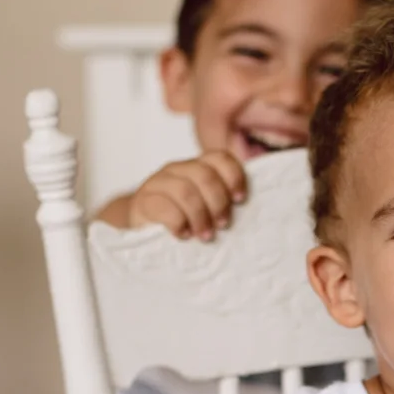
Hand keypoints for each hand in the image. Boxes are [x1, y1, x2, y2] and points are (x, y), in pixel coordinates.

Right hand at [121, 153, 247, 240]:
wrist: (139, 226)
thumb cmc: (180, 218)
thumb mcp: (203, 206)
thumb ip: (221, 201)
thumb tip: (253, 210)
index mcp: (197, 167)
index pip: (220, 158)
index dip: (234, 177)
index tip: (240, 200)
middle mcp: (178, 169)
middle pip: (205, 175)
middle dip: (218, 202)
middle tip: (223, 225)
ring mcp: (158, 183)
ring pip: (185, 191)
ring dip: (200, 216)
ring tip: (205, 235)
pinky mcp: (143, 201)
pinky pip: (164, 207)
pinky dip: (178, 223)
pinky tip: (183, 235)